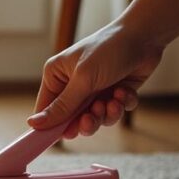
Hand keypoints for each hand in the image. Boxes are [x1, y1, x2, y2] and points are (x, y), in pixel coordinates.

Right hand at [27, 21, 163, 137]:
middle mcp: (73, 85)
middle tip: (92, 117)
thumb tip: (33, 124)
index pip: (46, 109)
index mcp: (56, 76)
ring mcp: (94, 91)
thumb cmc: (108, 50)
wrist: (144, 37)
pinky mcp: (114, 94)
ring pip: (95, 119)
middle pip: (71, 119)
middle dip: (86, 120)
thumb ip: (62, 106)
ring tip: (113, 101)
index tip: (55, 141)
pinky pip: (114, 112)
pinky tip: (125, 91)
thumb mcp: (83, 79)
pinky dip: (121, 105)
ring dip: (106, 114)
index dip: (50, 126)